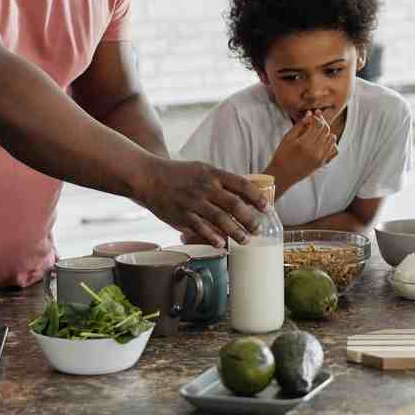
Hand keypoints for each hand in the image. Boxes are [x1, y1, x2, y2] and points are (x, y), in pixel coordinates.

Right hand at [138, 159, 267, 247]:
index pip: (242, 185)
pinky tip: (222, 245)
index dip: (257, 197)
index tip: (266, 208)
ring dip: (236, 232)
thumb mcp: (202, 170)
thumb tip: (243, 195)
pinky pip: (201, 229)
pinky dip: (213, 238)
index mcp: (213, 174)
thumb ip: (221, 181)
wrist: (149, 177)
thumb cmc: (178, 174)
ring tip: (245, 240)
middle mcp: (205, 187)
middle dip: (250, 219)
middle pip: (235, 205)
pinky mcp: (182, 215)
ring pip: (220, 219)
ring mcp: (194, 202)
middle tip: (258, 229)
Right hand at [269, 111, 337, 186]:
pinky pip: (334, 150)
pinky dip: (331, 143)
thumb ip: (300, 125)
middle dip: (322, 122)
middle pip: (326, 130)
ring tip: (317, 131)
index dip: (317, 117)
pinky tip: (322, 142)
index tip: (314, 113)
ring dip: (326, 132)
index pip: (319, 124)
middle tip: (316, 119)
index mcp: (304, 144)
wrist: (282, 175)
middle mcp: (315, 151)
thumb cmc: (282, 155)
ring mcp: (320, 158)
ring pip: (332, 138)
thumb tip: (310, 114)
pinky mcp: (322, 163)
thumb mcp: (288, 138)